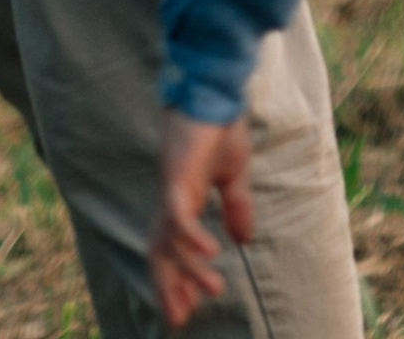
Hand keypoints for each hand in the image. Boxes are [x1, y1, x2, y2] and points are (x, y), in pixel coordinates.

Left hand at [148, 115, 253, 329]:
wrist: (215, 88)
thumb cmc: (220, 124)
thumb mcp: (233, 174)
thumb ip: (235, 206)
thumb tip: (243, 240)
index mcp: (180, 197)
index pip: (170, 246)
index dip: (174, 278)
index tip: (186, 309)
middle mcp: (170, 196)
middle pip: (159, 251)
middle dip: (169, 287)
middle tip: (180, 320)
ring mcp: (171, 186)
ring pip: (170, 241)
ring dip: (188, 270)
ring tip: (213, 290)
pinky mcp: (177, 175)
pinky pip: (178, 215)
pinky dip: (191, 239)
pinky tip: (209, 254)